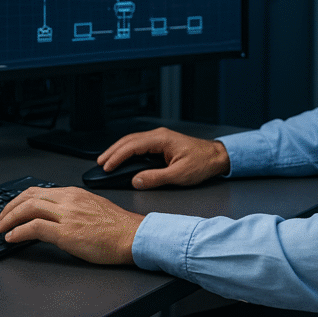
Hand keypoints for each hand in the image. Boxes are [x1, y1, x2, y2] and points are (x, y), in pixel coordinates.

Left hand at [0, 186, 144, 264]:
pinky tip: (11, 238)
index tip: (10, 209)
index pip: (38, 191)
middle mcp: (68, 200)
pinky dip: (18, 232)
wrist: (133, 236)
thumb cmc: (118, 227)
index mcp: (74, 193)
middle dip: (9, 208)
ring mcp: (66, 215)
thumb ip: (73, 208)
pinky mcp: (66, 233)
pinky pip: (34, 228)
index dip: (19, 200)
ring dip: (8, 219)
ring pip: (28, 209)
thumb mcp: (92, 207)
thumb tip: (55, 217)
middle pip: (28, 197)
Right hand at [98, 127, 230, 189]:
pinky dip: (128, 151)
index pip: (132, 146)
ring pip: (132, 141)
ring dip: (118, 150)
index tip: (107, 166)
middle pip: (129, 140)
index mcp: (161, 139)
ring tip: (106, 160)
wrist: (217, 157)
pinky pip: (139, 145)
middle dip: (112, 151)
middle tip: (100, 163)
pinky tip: (123, 157)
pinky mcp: (161, 143)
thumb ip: (156, 178)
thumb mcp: (179, 175)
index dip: (117, 156)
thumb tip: (136, 181)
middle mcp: (158, 136)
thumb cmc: (202, 163)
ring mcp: (160, 138)